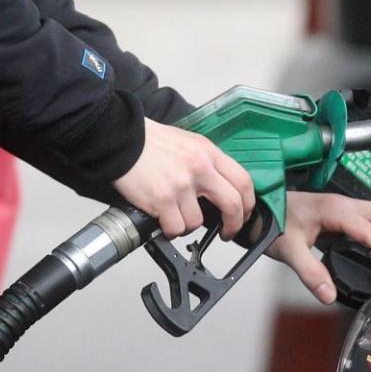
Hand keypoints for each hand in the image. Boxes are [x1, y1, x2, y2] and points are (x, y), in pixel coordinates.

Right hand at [114, 118, 254, 238]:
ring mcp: (182, 185)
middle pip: (233, 205)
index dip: (248, 204)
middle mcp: (199, 168)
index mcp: (209, 153)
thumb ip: (207, 164)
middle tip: (227, 232)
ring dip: (187, 225)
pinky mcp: (163, 199)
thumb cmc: (151, 142)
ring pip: (198, 222)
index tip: (243, 214)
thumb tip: (219, 190)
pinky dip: (169, 229)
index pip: (243, 181)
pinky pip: (176, 228)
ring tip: (175, 216)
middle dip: (233, 224)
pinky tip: (162, 220)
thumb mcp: (189, 143)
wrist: (122, 139)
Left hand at [267, 192, 370, 304]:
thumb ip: (311, 274)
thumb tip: (329, 295)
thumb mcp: (290, 251)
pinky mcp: (337, 213)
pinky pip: (367, 219)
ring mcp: (341, 206)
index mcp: (335, 210)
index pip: (370, 230)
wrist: (258, 210)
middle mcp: (342, 205)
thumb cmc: (272, 223)